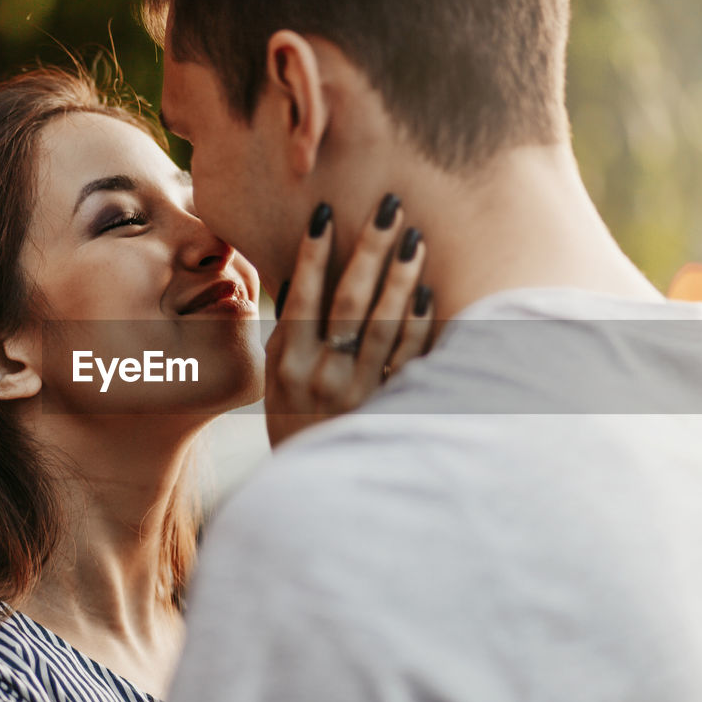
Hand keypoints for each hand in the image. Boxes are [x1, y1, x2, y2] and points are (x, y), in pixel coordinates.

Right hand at [264, 194, 433, 447]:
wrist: (319, 494)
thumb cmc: (294, 429)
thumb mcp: (273, 387)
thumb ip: (284, 337)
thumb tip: (296, 277)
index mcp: (288, 366)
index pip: (302, 297)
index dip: (315, 254)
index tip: (326, 212)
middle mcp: (322, 376)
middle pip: (349, 301)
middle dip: (369, 250)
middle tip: (389, 207)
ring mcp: (358, 392)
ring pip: (383, 325)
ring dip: (401, 277)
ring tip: (414, 237)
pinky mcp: (390, 407)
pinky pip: (409, 359)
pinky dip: (419, 324)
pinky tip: (428, 292)